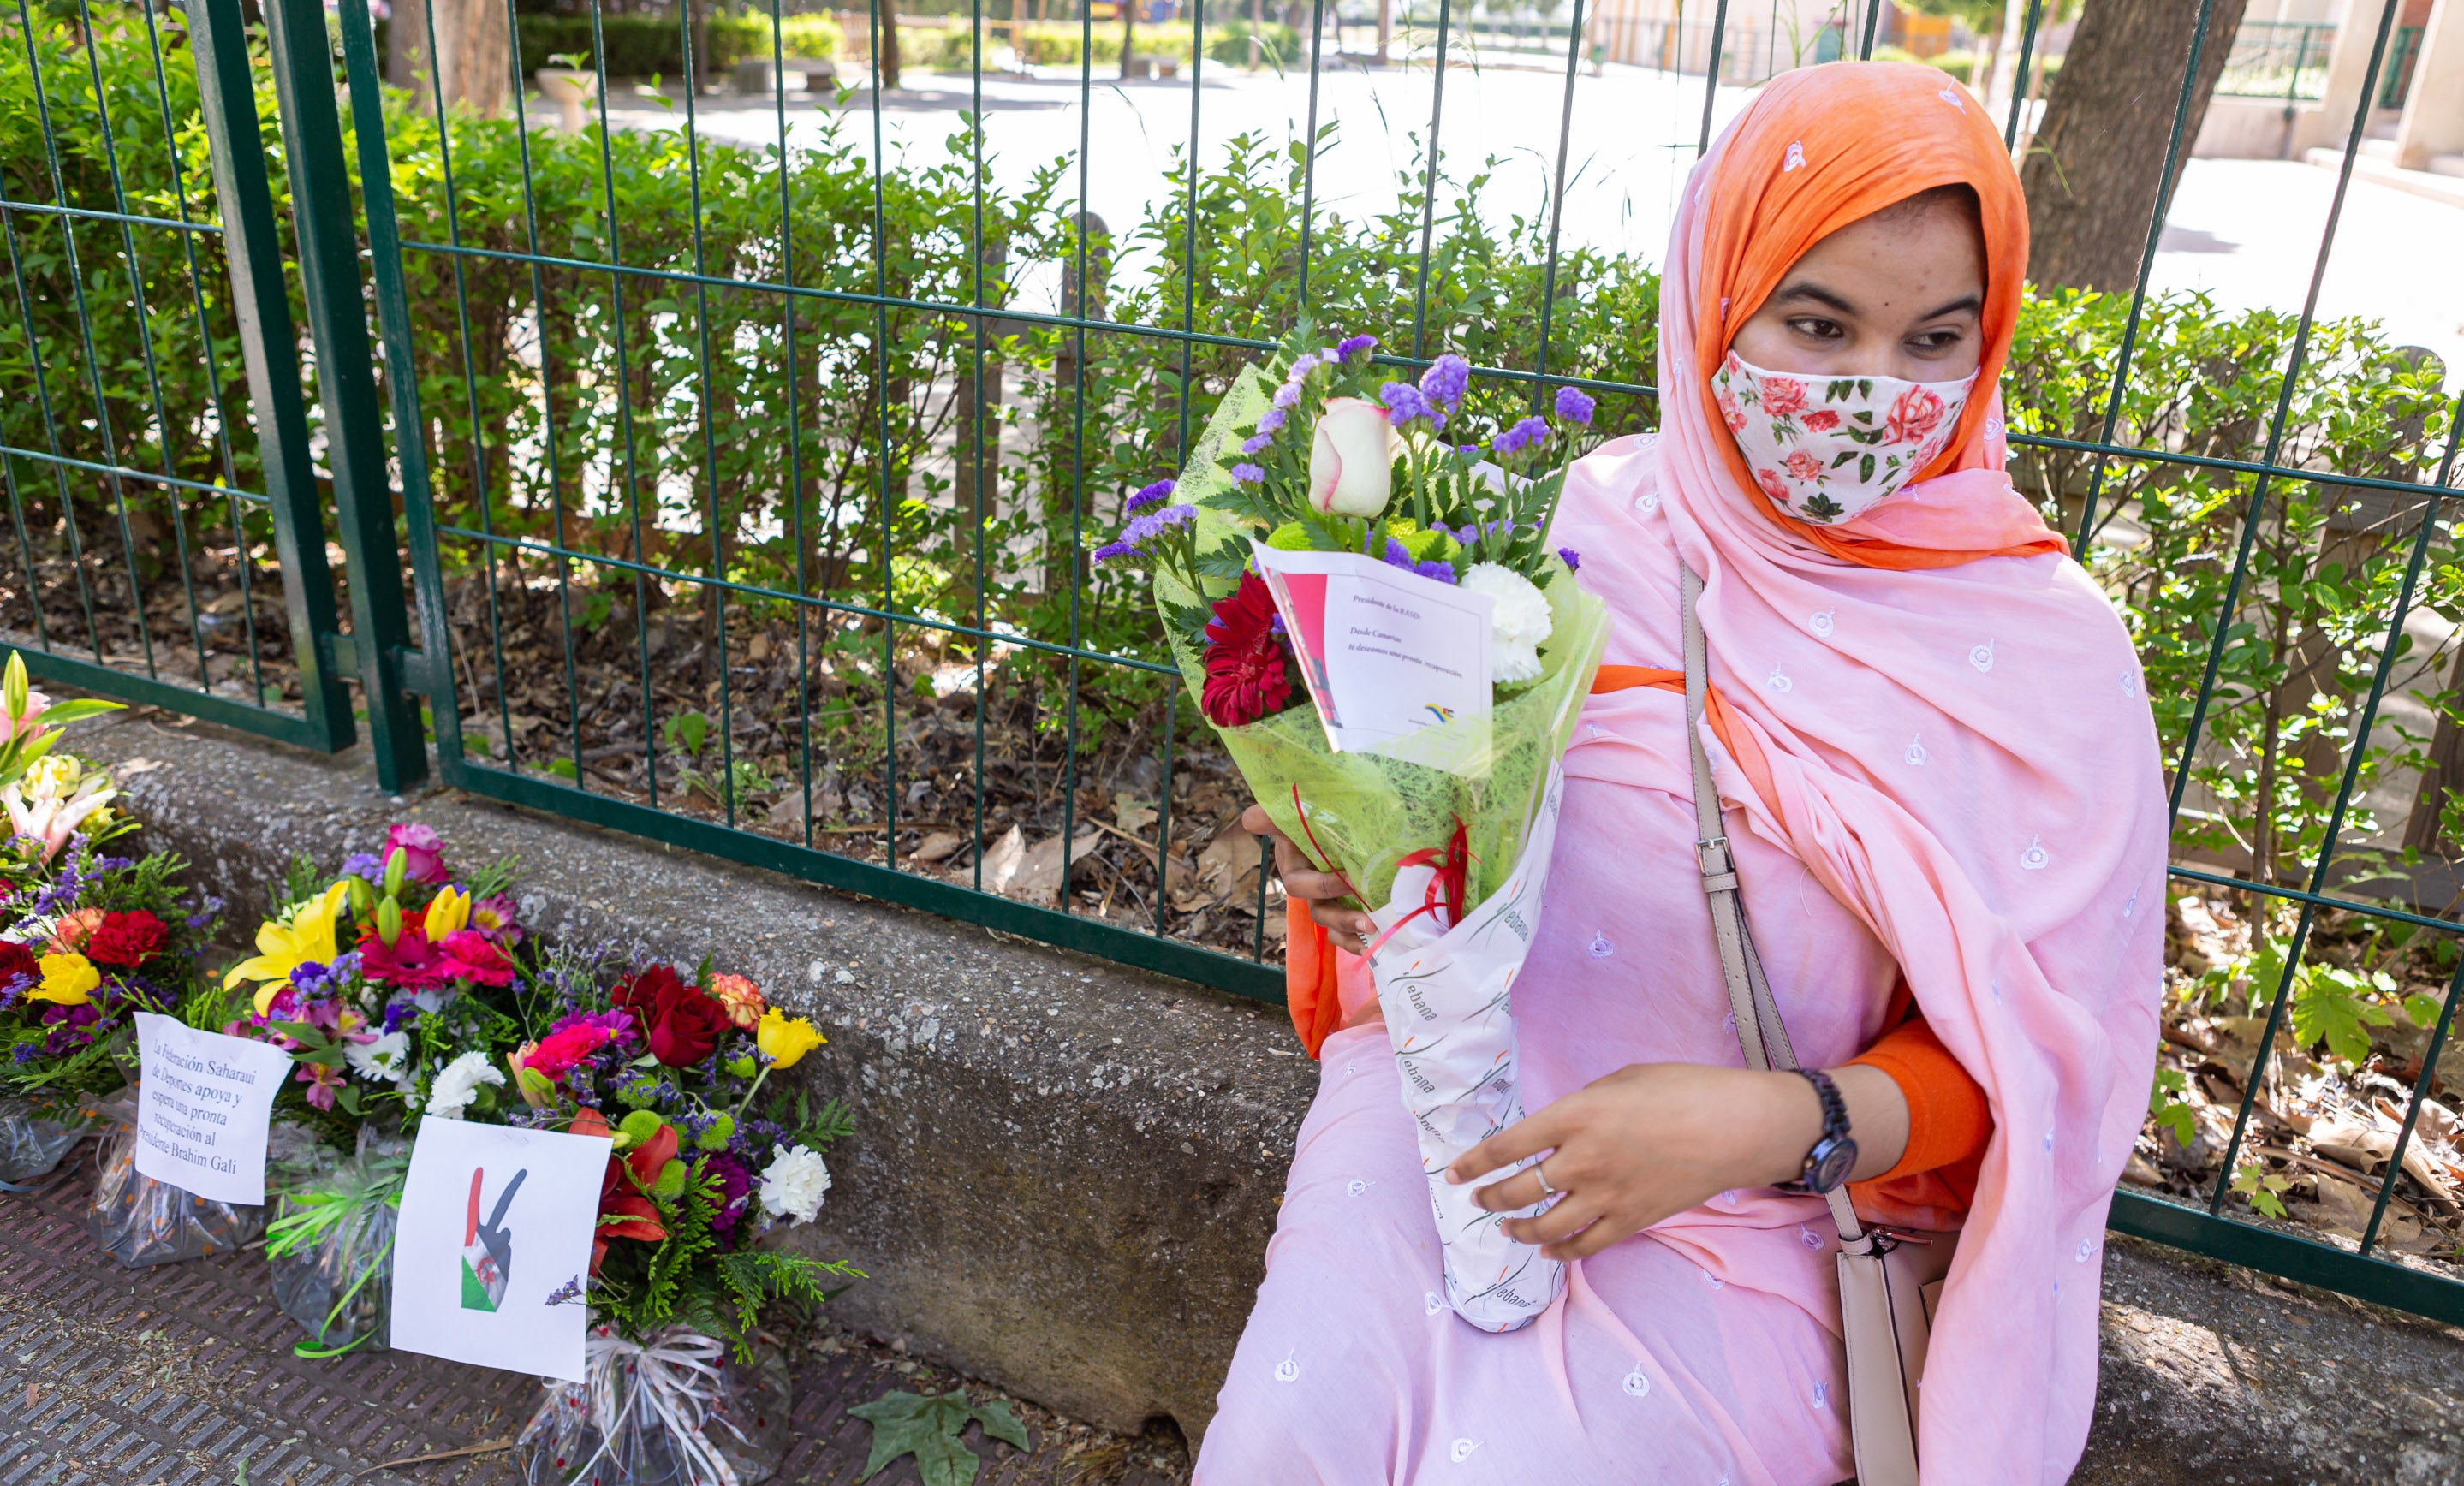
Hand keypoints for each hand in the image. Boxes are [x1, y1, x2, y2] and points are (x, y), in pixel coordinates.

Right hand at [1239, 802, 1374, 944]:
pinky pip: (1338, 929)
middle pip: (1314, 906)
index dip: (1320, 885)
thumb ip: (1276, 813)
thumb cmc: (1318, 807)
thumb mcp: (1300, 806)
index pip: (1297, 880)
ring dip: (1347, 928)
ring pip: (1326, 918)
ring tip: (1371, 930)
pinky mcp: (1341, 902)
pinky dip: (1351, 939)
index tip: (1348, 879)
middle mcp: (1306, 880)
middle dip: (1339, 915)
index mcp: (1294, 860)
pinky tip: (1369, 945)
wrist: (1342, 811)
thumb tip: (1248, 821)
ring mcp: (1323, 894)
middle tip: (1367, 918)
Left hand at [1444, 1062, 1909, 1260]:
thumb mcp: (1618, 1080)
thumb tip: (1557, 1130)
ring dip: (1518, 1230)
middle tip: (1478, 1199)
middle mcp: (1581, 1161)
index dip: (1472, 1164)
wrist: (1734, 1126)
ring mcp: (1606, 1197)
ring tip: (1506, 1228)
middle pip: (1517, 1191)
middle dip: (1490, 1198)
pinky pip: (1583, 1246)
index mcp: (1573, 1117)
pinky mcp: (1632, 1221)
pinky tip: (1549, 1249)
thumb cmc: (1680, 1089)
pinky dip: (1560, 1252)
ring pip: (1544, 1228)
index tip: (1454, 1172)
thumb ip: (1579, 1108)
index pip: (1505, 1147)